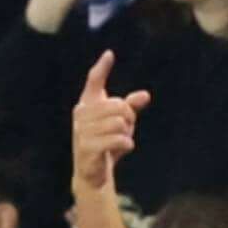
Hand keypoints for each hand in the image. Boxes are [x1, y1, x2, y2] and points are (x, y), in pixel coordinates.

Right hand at [71, 54, 146, 195]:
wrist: (93, 173)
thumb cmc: (107, 144)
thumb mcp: (121, 123)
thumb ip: (131, 107)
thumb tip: (145, 95)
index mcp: (88, 103)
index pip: (94, 81)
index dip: (102, 68)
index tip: (110, 54)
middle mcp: (81, 113)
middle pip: (118, 106)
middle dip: (129, 118)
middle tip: (126, 129)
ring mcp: (81, 130)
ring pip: (119, 123)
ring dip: (127, 133)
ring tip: (122, 140)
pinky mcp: (86, 147)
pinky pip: (117, 139)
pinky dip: (126, 144)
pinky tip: (124, 148)